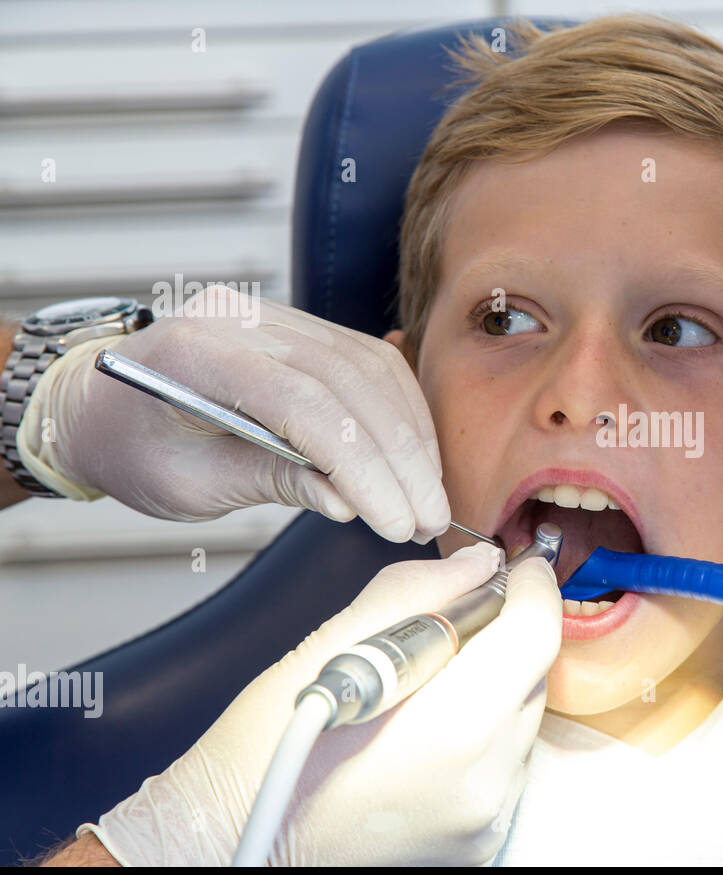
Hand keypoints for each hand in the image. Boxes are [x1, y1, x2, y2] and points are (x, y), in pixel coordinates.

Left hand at [20, 285, 447, 542]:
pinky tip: (416, 459)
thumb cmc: (133, 448)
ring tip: (429, 497)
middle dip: (400, 458)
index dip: (361, 465)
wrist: (101, 406)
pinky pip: (369, 363)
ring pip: (371, 369)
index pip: (303, 403)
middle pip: (349, 382)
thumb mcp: (189, 485)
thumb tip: (349, 503)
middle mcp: (241, 317)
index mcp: (195, 351)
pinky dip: (400, 413)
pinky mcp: (301, 327)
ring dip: (410, 437)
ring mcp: (275, 315)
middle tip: (429, 517)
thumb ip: (271, 483)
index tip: (395, 521)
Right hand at [79, 541, 563, 865]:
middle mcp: (482, 779)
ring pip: (523, 718)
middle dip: (505, 635)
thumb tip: (479, 564)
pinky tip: (427, 730)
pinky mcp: (479, 837)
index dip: (531, 588)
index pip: (537, 634)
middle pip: (534, 674)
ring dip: (494, 686)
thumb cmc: (265, 750)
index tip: (516, 566)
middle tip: (452, 621)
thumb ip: (418, 593)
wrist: (231, 839)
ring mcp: (484, 816)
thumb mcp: (333, 644)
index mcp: (452, 727)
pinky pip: (507, 762)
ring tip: (426, 688)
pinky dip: (483, 734)